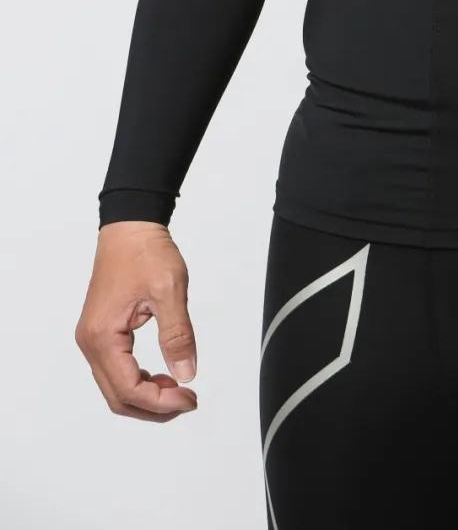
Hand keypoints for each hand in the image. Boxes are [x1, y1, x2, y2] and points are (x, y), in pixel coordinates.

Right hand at [74, 221, 198, 420]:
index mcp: (102, 336)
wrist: (130, 226)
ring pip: (115, 387)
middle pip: (118, 397)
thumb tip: (187, 374)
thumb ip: (177, 335)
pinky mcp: (101, 332)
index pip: (128, 388)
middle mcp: (90, 342)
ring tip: (179, 388)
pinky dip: (139, 379)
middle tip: (188, 400)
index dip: (162, 402)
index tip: (191, 398)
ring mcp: (93, 338)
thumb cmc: (145, 251)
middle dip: (154, 407)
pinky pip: (116, 369)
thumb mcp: (169, 291)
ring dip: (146, 395)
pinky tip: (163, 374)